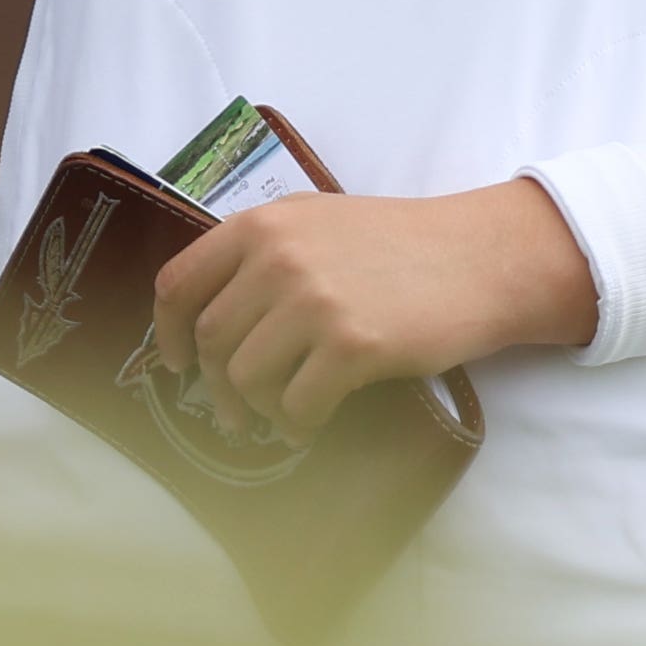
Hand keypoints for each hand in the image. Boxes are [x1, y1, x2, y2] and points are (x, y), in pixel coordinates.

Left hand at [151, 181, 598, 440]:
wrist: (477, 257)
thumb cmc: (397, 243)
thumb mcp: (316, 222)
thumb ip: (262, 255)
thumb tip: (209, 315)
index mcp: (261, 225)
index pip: (180, 284)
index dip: (168, 333)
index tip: (177, 364)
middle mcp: (279, 259)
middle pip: (212, 340)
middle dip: (216, 387)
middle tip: (233, 412)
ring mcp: (314, 302)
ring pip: (246, 378)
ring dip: (258, 408)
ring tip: (282, 412)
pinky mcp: (353, 346)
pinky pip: (297, 404)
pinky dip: (298, 423)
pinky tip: (312, 421)